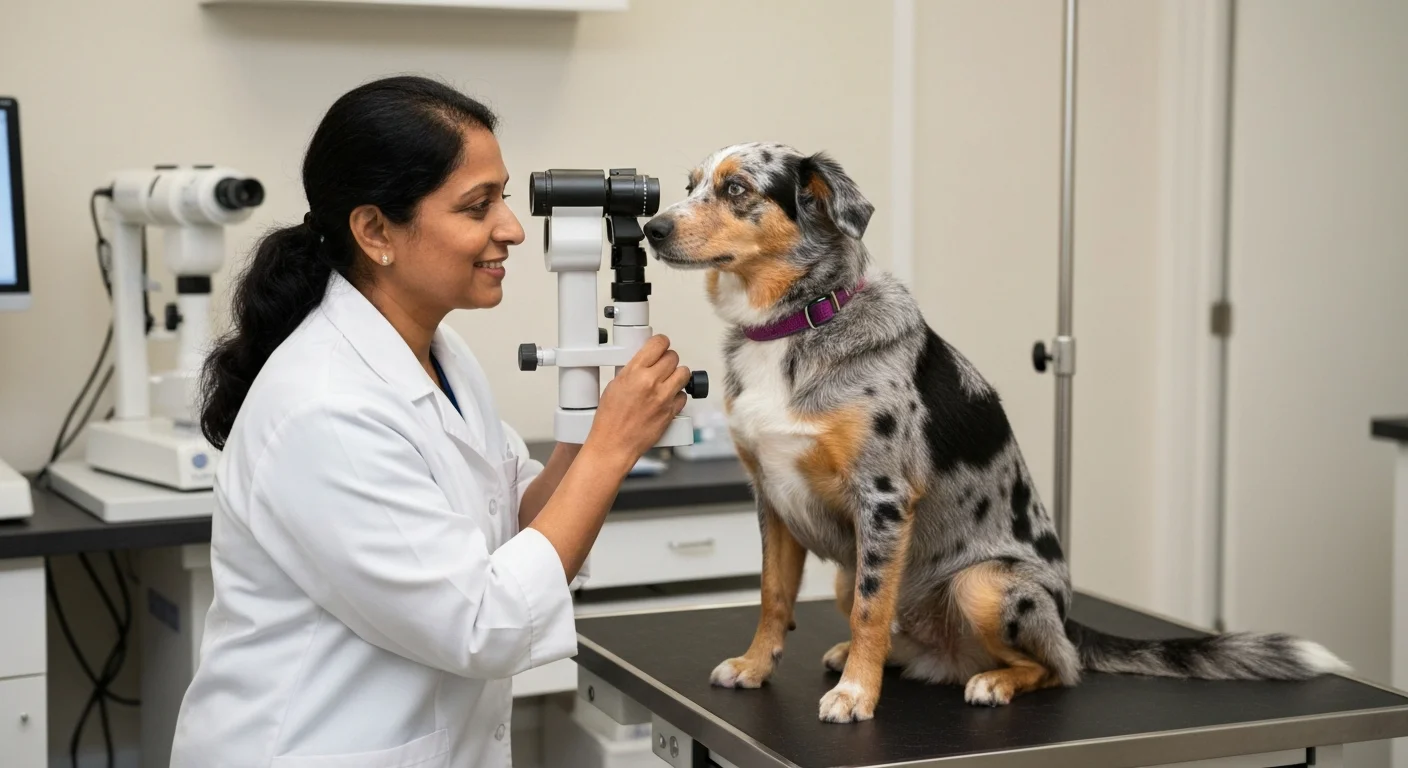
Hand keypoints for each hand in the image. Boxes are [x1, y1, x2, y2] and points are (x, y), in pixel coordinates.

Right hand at [588, 335, 689, 469]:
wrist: (614, 444)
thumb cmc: (610, 419)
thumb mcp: (615, 384)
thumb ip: (633, 370)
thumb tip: (646, 361)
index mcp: (634, 372)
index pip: (658, 343)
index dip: (661, 343)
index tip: (661, 346)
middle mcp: (651, 382)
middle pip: (673, 357)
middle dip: (668, 360)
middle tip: (661, 367)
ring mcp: (663, 397)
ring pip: (684, 373)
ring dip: (677, 375)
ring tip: (667, 381)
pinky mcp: (671, 412)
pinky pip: (684, 395)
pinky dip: (678, 396)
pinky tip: (667, 399)